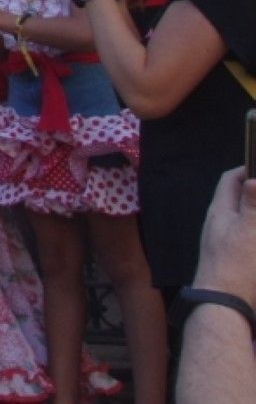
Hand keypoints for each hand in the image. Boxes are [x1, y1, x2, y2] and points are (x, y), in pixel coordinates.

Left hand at [194, 168, 255, 306]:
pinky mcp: (234, 256)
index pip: (230, 179)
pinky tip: (255, 230)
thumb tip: (253, 178)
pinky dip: (252, 229)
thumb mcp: (247, 231)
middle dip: (254, 193)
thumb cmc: (236, 265)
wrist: (224, 303)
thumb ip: (251, 204)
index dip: (246, 169)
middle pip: (239, 197)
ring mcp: (226, 240)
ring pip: (244, 217)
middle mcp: (220, 222)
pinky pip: (246, 236)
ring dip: (253, 212)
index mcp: (220, 211)